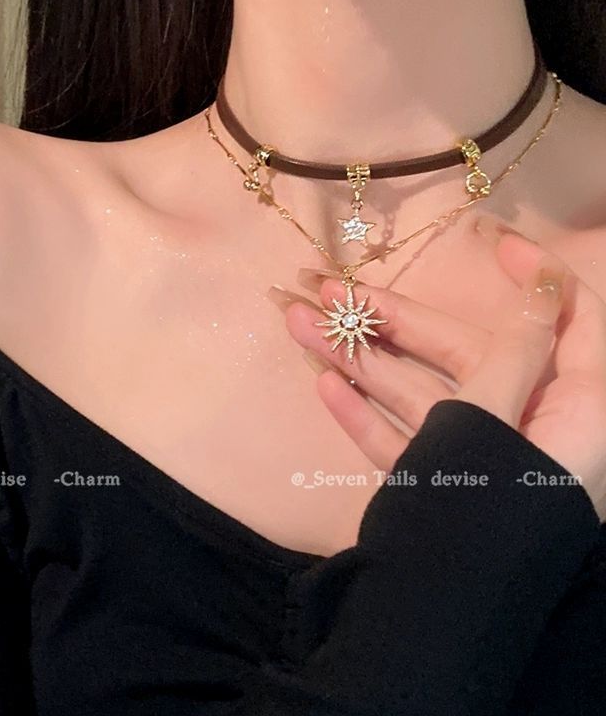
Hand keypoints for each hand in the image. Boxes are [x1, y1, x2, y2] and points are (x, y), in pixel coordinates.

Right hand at [281, 225, 605, 520]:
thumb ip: (517, 350)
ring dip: (353, 359)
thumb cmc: (493, 507)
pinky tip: (322, 384)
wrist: (447, 620)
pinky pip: (398, 438)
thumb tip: (543, 280)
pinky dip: (361, 414)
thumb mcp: (505, 416)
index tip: (493, 243)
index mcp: (568, 406)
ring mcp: (473, 456)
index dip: (533, 277)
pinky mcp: (435, 482)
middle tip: (321, 285)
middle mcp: (523, 424)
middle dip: (384, 318)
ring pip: (412, 392)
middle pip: (455, 351)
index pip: (564, 323)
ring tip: (295, 322)